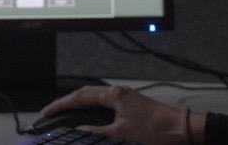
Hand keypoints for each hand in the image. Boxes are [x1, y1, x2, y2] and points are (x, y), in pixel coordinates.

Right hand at [39, 85, 199, 144]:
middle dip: (67, 102)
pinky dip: (92, 108)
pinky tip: (90, 117)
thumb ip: (98, 130)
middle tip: (52, 112)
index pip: (80, 97)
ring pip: (95, 98)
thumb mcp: (122, 134)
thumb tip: (81, 129)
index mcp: (114, 96)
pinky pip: (105, 103)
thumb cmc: (156, 130)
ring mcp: (125, 98)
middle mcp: (118, 93)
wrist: (180, 129)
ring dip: (80, 104)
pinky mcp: (130, 105)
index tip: (47, 111)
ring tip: (66, 113)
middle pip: (86, 94)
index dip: (61, 104)